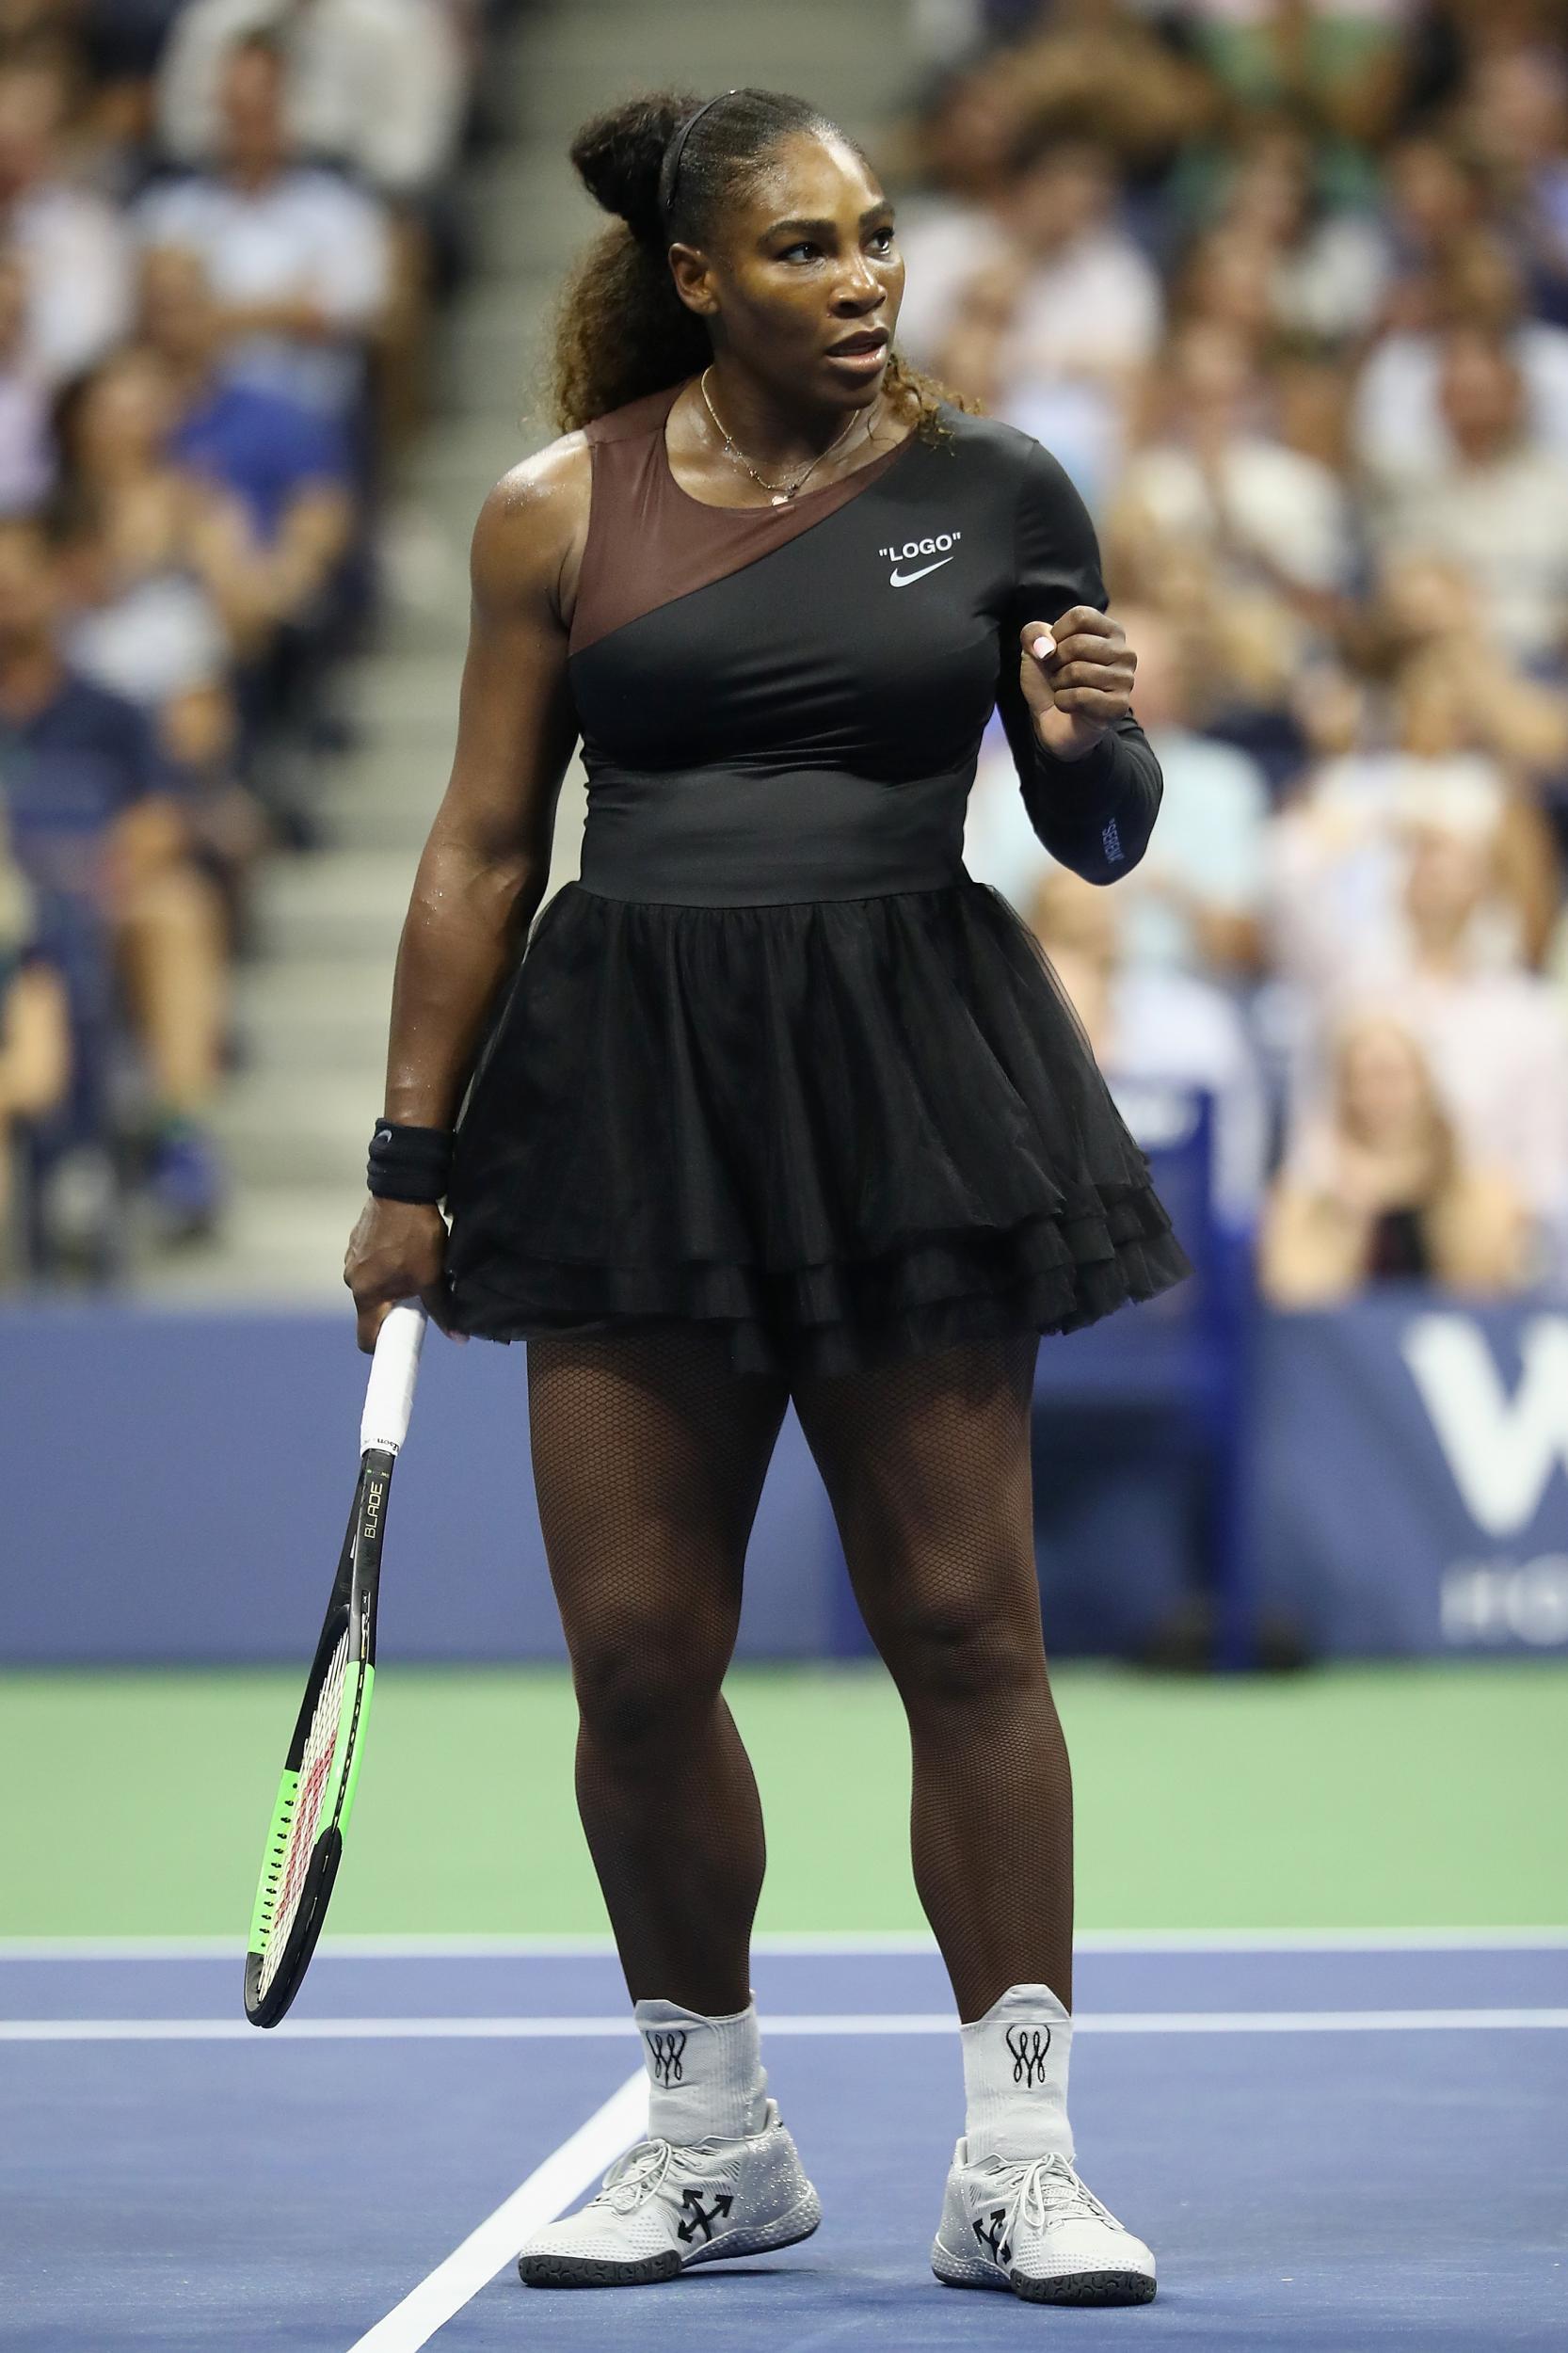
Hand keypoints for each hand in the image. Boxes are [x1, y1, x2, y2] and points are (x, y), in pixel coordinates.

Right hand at [344, 1196, 459, 1353]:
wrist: (403, 1189)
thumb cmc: (415, 1235)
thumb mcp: (432, 1276)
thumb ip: (441, 1309)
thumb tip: (458, 1338)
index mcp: (366, 1294)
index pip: (366, 1338)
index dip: (382, 1346)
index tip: (400, 1341)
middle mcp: (352, 1280)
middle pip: (371, 1310)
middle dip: (393, 1309)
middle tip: (417, 1300)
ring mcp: (351, 1259)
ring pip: (372, 1286)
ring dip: (390, 1285)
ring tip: (413, 1269)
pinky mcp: (356, 1242)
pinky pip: (370, 1265)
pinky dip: (385, 1267)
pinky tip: (403, 1251)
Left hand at [1020, 606, 1135, 761]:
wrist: (1053, 722)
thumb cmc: (1050, 680)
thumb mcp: (1035, 650)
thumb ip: (1033, 634)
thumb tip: (1046, 647)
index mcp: (1110, 630)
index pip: (1080, 616)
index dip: (1056, 634)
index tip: (1054, 651)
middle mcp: (1124, 652)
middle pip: (1077, 643)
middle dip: (1054, 663)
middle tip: (1058, 675)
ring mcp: (1126, 679)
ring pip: (1077, 671)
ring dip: (1059, 684)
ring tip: (1064, 689)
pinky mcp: (1119, 706)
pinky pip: (1081, 696)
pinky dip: (1063, 701)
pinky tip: (1068, 706)